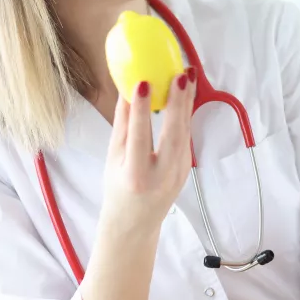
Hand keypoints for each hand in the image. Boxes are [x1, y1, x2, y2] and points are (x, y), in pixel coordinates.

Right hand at [100, 70, 197, 235]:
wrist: (135, 223)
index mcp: (136, 175)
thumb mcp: (112, 158)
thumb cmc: (118, 188)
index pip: (140, 137)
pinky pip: (186, 138)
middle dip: (179, 102)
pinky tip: (185, 95)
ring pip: (185, 133)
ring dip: (187, 103)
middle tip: (180, 75)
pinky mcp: (187, 169)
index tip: (143, 82)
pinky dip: (186, 115)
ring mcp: (178, 174)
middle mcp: (161, 176)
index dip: (142, 109)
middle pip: (173, 134)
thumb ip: (122, 124)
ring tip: (186, 76)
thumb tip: (125, 89)